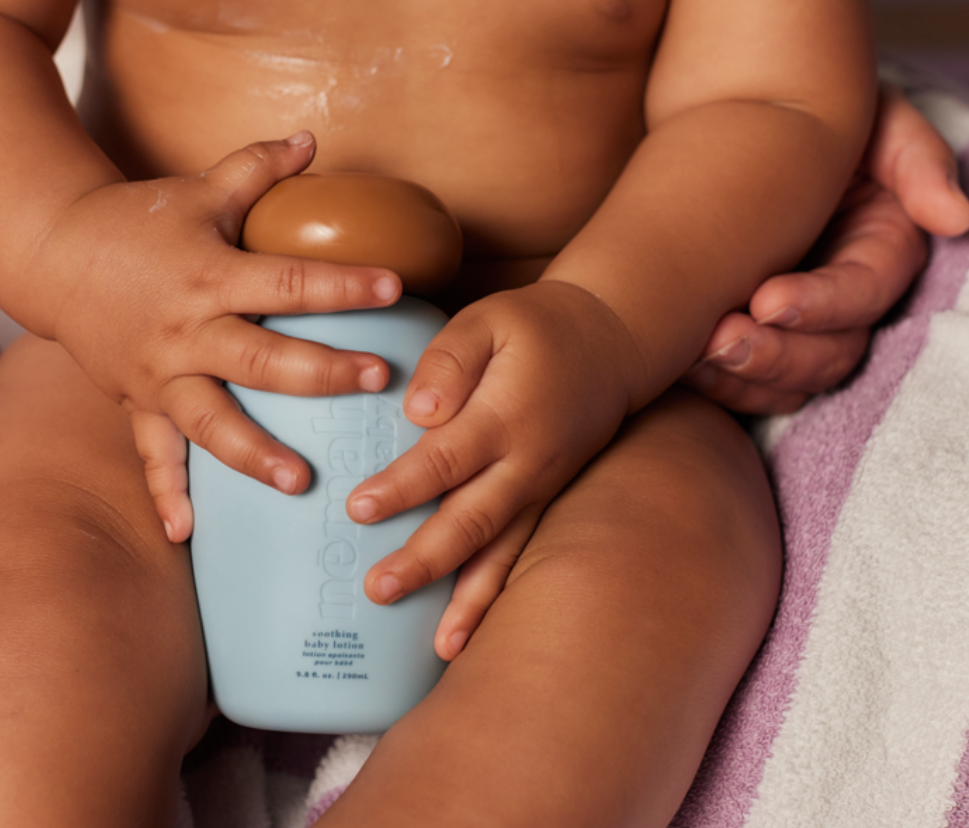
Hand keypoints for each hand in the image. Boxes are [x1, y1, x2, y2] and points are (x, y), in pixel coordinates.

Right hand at [23, 134, 399, 539]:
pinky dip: (166, 494)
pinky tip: (187, 537)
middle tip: (377, 379)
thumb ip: (258, 166)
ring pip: (211, 421)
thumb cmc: (138, 220)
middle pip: (262, 360)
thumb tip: (315, 138)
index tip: (395, 286)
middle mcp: (186, 332)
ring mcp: (158, 374)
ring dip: (255, 454)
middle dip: (322, 372)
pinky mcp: (136, 401)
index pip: (287, 282)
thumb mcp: (201, 189)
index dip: (341, 283)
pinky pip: (152, 454)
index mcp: (209, 276)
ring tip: (302, 481)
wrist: (53, 254)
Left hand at [344, 280, 638, 659]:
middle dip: (425, 559)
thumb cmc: (536, 326)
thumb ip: (450, 359)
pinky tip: (471, 633)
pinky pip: (520, 553)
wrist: (609, 341)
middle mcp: (528, 462)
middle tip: (378, 588)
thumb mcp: (489, 320)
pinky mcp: (546, 499)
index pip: (447, 458)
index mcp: (506, 414)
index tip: (359, 508)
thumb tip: (418, 410)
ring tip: (441, 648)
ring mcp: (542, 487)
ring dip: (470, 599)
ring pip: (503, 551)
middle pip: (472, 520)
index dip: (403, 486)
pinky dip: (497, 595)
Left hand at [685, 84, 968, 413]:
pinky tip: (678, 362)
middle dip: (777, 354)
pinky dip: (718, 383)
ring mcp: (802, 323)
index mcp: (882, 247)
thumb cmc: (809, 109)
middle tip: (718, 339)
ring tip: (694, 354)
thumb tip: (957, 219)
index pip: (865, 293)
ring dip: (744, 376)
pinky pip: (748, 384)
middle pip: (830, 354)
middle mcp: (847, 297)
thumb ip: (917, 158)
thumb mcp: (873, 116)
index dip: (822, 305)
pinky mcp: (755, 334)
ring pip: (790, 382)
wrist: (735, 113)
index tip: (766, 301)